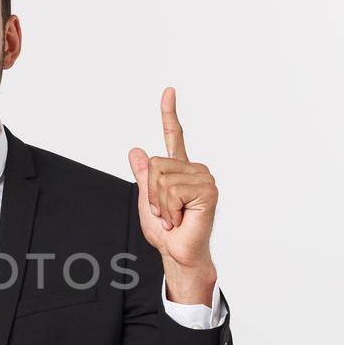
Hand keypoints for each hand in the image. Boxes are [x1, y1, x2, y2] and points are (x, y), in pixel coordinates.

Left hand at [128, 87, 218, 298]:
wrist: (178, 253)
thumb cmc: (167, 232)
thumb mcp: (146, 200)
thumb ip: (143, 177)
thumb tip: (136, 150)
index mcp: (179, 170)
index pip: (174, 137)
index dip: (169, 114)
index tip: (169, 91)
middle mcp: (193, 170)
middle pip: (155, 164)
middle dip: (151, 193)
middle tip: (165, 213)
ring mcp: (203, 178)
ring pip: (161, 178)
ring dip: (160, 204)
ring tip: (174, 217)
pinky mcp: (208, 190)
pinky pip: (172, 189)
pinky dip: (169, 209)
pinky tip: (181, 218)